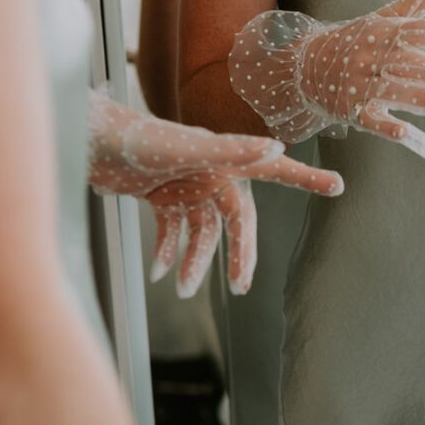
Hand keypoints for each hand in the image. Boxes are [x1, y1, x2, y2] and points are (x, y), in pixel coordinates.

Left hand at [87, 92, 342, 296]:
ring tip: (181, 287)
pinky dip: (165, 251)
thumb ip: (231, 149)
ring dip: (192, 261)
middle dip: (238, 254)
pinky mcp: (160, 195)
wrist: (89, 139)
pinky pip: (172, 230)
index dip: (305, 178)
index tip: (336, 185)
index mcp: (225, 158)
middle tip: (240, 284)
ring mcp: (185, 186)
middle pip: (236, 221)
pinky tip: (157, 271)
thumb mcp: (187, 147)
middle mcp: (210, 172)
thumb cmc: (138, 137)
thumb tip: (275, 147)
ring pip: (201, 233)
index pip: (274, 169)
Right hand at [228, 0, 424, 152]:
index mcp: (384, 31)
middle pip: (410, 62)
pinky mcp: (352, 112)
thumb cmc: (355, 40)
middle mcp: (372, 55)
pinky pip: (377, 123)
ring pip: (395, 92)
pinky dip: (400, 134)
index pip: (421, 30)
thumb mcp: (384, 17)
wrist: (303, 67)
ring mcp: (360, 84)